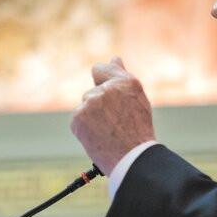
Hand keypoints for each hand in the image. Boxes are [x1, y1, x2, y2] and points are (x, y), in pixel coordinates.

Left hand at [70, 57, 155, 174]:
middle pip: (92, 93)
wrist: (132, 159)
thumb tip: (114, 58)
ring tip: (109, 132)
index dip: (101, 80)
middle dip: (99, 105)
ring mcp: (91, 102)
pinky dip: (84, 130)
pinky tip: (98, 138)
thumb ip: (122, 77)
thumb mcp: (137, 100)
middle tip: (115, 123)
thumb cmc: (138, 131)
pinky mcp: (78, 117)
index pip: (100, 69)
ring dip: (92, 118)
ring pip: (85, 107)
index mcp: (126, 82)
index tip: (105, 91)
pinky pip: (77, 121)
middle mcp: (107, 88)